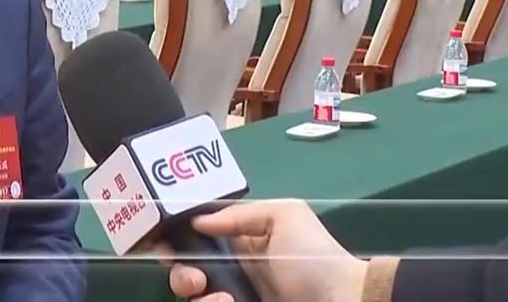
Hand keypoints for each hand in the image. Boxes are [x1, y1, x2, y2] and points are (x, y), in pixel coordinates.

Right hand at [163, 199, 366, 301]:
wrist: (344, 301)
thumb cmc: (314, 257)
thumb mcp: (284, 216)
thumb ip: (239, 214)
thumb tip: (197, 222)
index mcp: (241, 241)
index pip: (196, 238)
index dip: (176, 239)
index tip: (164, 243)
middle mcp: (233, 270)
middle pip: (187, 271)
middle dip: (180, 273)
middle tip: (194, 278)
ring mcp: (236, 296)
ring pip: (194, 298)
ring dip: (194, 294)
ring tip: (217, 297)